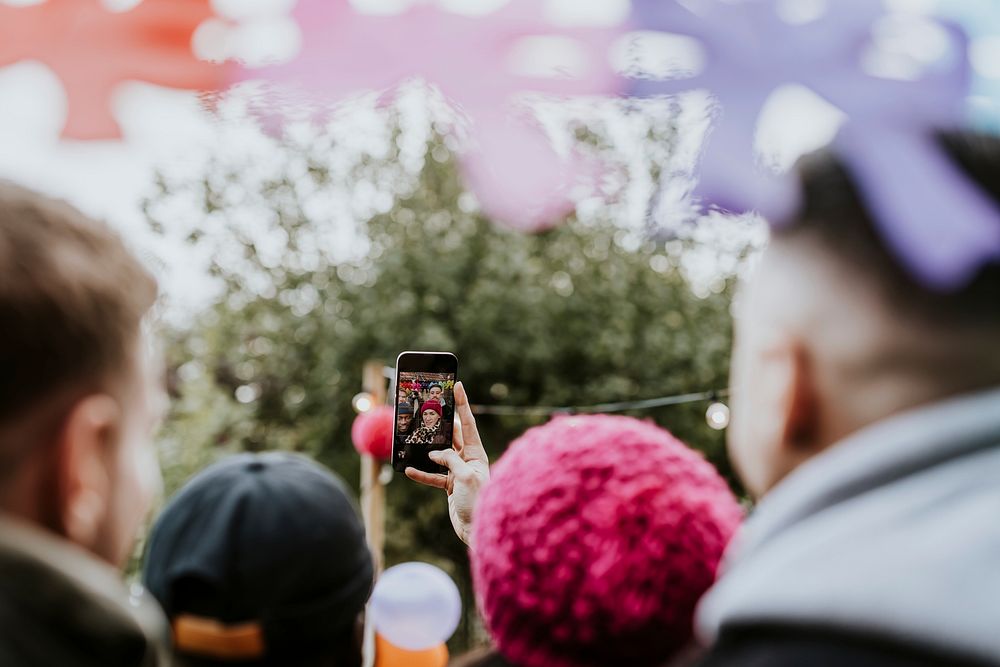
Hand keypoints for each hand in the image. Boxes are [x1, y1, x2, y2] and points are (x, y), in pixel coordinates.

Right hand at [406, 381, 488, 546]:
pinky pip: (432, 476)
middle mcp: (468, 460)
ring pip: (439, 455)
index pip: (468, 422)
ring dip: (426, 449)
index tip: (458, 385)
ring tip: (413, 438)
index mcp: (477, 453)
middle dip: (440, 424)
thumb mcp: (466, 476)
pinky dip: (421, 473)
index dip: (462, 403)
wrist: (479, 530)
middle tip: (428, 409)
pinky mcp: (449, 487)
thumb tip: (434, 453)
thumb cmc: (479, 501)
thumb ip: (450, 460)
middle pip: (452, 436)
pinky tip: (409, 470)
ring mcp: (458, 472)